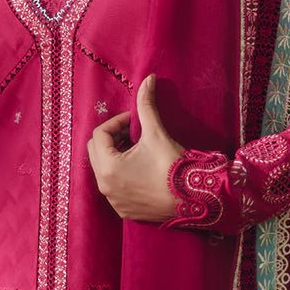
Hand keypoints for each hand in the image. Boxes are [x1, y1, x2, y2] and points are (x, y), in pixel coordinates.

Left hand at [87, 74, 183, 221]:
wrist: (193, 199)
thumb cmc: (172, 166)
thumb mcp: (156, 133)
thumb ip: (146, 106)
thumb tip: (147, 79)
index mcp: (108, 167)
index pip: (99, 134)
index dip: (116, 122)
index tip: (135, 121)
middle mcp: (105, 186)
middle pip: (96, 152)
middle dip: (112, 139)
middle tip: (133, 133)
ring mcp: (114, 201)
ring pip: (104, 170)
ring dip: (116, 156)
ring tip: (137, 150)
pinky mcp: (124, 210)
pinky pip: (114, 188)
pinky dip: (121, 175)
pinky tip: (140, 170)